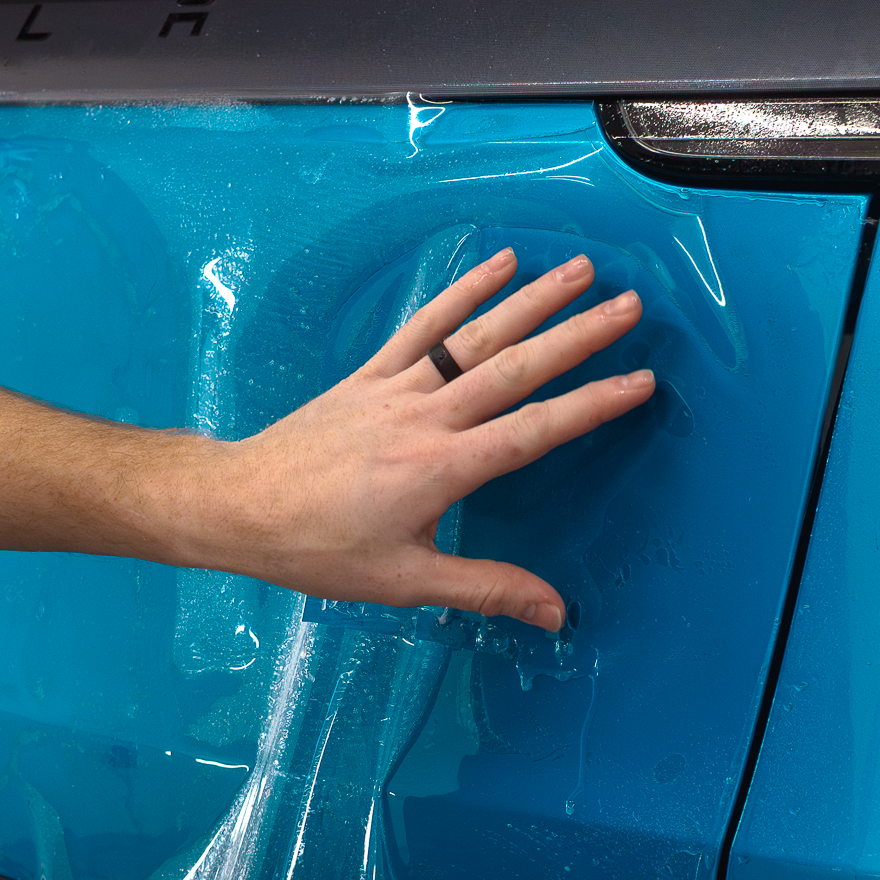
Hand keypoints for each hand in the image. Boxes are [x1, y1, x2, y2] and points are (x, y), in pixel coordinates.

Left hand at [214, 249, 653, 628]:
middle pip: (514, 369)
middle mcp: (424, 418)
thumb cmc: (317, 549)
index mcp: (441, 470)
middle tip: (631, 305)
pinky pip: (421, 327)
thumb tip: (555, 612)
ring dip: (529, 299)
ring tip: (577, 268)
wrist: (238, 506)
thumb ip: (485, 589)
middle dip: (577, 336)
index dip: (591, 407)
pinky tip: (495, 266)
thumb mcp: (404, 581)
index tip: (641, 381)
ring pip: (473, 337)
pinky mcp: (366, 376)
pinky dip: (460, 294)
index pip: (533, 432)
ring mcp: (394, 389)